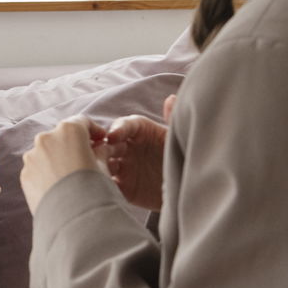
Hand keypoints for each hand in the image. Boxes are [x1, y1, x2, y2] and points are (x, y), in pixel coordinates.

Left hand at [21, 117, 104, 214]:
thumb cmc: (94, 190)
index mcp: (70, 130)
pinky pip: (38, 169)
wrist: (73, 219)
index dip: (94, 130)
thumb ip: (101, 152)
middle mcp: (47, 138)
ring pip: (47, 152)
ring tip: (71, 179)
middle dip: (74, 145)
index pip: (83, 122)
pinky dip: (47, 173)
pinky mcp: (25, 173)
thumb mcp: (104, 167)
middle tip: (86, 160)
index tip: (100, 140)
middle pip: (62, 136)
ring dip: (58, 159)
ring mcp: (33, 156)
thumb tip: (101, 148)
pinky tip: (58, 188)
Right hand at [102, 95, 174, 211]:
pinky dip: (102, 185)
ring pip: (103, 163)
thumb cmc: (184, 158)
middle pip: (109, 144)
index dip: (118, 129)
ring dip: (98, 166)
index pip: (126, 125)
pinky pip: (108, 185)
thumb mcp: (179, 140)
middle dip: (102, 149)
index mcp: (141, 131)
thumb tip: (172, 98)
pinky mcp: (124, 187)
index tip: (112, 136)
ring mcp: (124, 167)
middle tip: (100, 156)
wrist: (189, 189)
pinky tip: (102, 189)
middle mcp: (129, 147)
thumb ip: (174, 120)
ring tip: (99, 174)